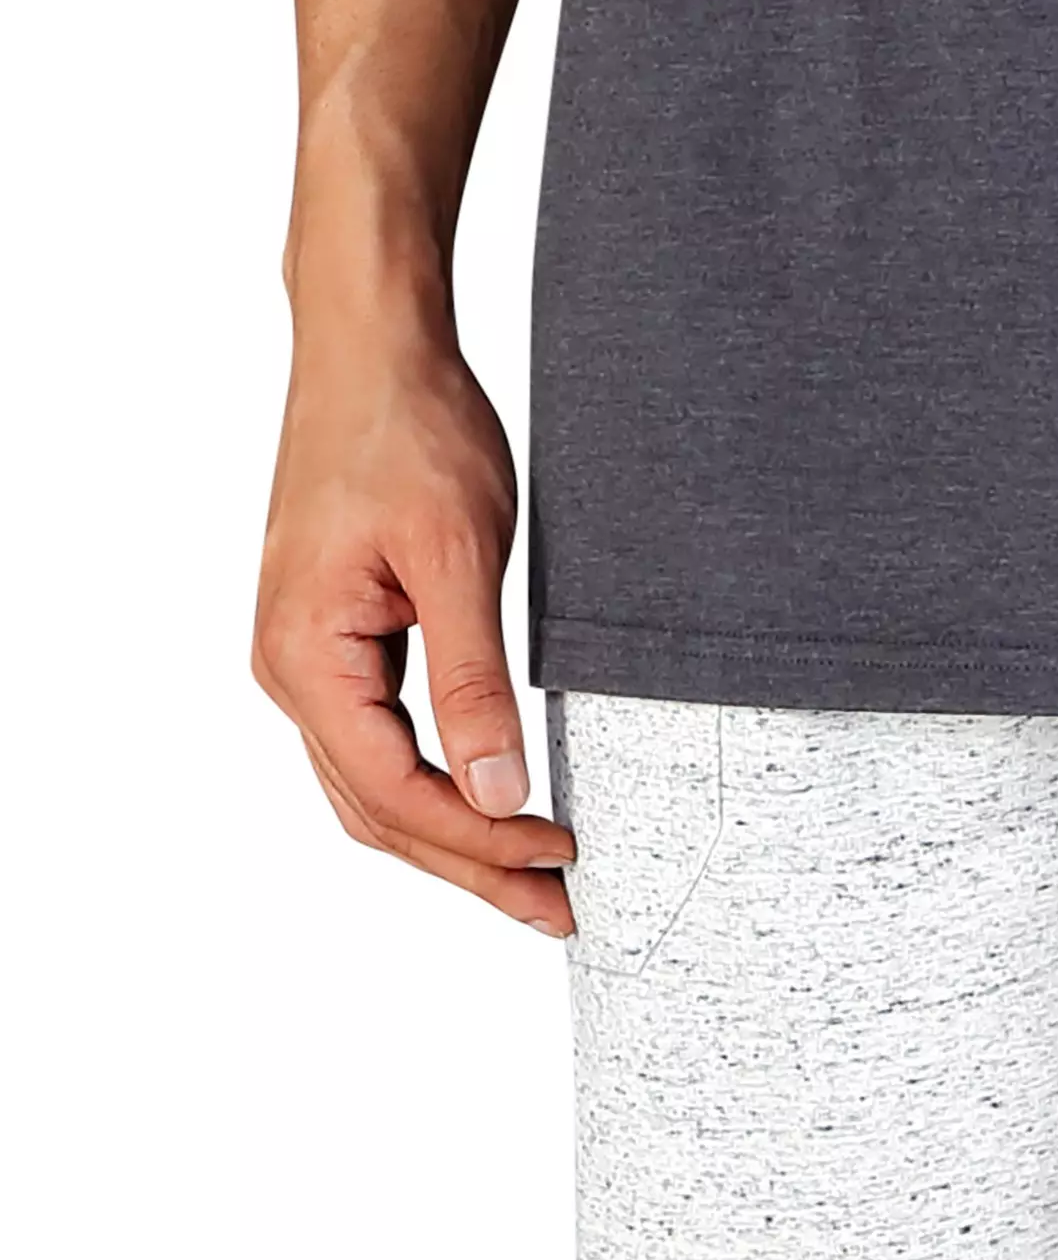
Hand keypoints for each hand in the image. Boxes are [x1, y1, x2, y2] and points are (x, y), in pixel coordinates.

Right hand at [252, 327, 573, 934]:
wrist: (375, 348)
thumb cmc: (411, 430)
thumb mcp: (458, 557)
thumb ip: (476, 682)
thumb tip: (499, 790)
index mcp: (306, 656)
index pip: (397, 792)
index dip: (483, 839)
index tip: (562, 857)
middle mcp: (293, 672)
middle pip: (382, 813)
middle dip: (474, 868)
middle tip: (561, 911)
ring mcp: (312, 662)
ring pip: (379, 791)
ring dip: (458, 842)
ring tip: (538, 882)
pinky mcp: (343, 647)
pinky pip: (385, 748)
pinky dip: (441, 791)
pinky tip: (495, 809)